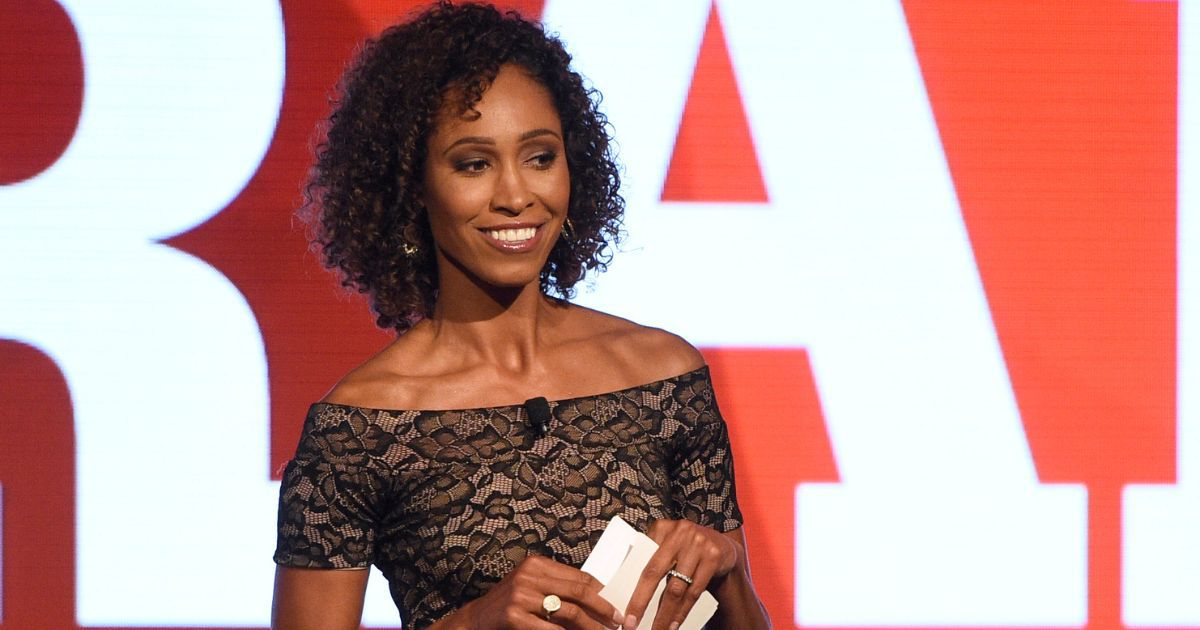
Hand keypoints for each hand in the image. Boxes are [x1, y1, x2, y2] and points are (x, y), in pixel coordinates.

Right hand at [455, 554, 623, 629]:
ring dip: (591, 627)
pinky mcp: (514, 615)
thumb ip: (558, 587)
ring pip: (570, 612)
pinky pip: (552, 629)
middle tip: (617, 622)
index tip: (616, 606)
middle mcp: (529, 576)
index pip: (580, 577)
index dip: (602, 593)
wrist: (476, 620)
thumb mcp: (532, 587)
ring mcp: (521, 595)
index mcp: (537, 564)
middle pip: (579, 592)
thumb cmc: (509, 605)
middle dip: (603, 609)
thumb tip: (598, 596)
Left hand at [623, 519, 738, 629]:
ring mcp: (698, 544)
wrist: (723, 545)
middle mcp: (679, 533)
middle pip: (655, 573)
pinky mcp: (713, 557)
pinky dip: (683, 611)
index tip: (624, 611)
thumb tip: (628, 591)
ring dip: (665, 614)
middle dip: (641, 602)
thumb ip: (652, 558)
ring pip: (676, 587)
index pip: (642, 561)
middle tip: (632, 625)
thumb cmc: (688, 549)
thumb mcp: (669, 545)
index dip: (632, 588)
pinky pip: (694, 591)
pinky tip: (675, 624)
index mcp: (662, 528)